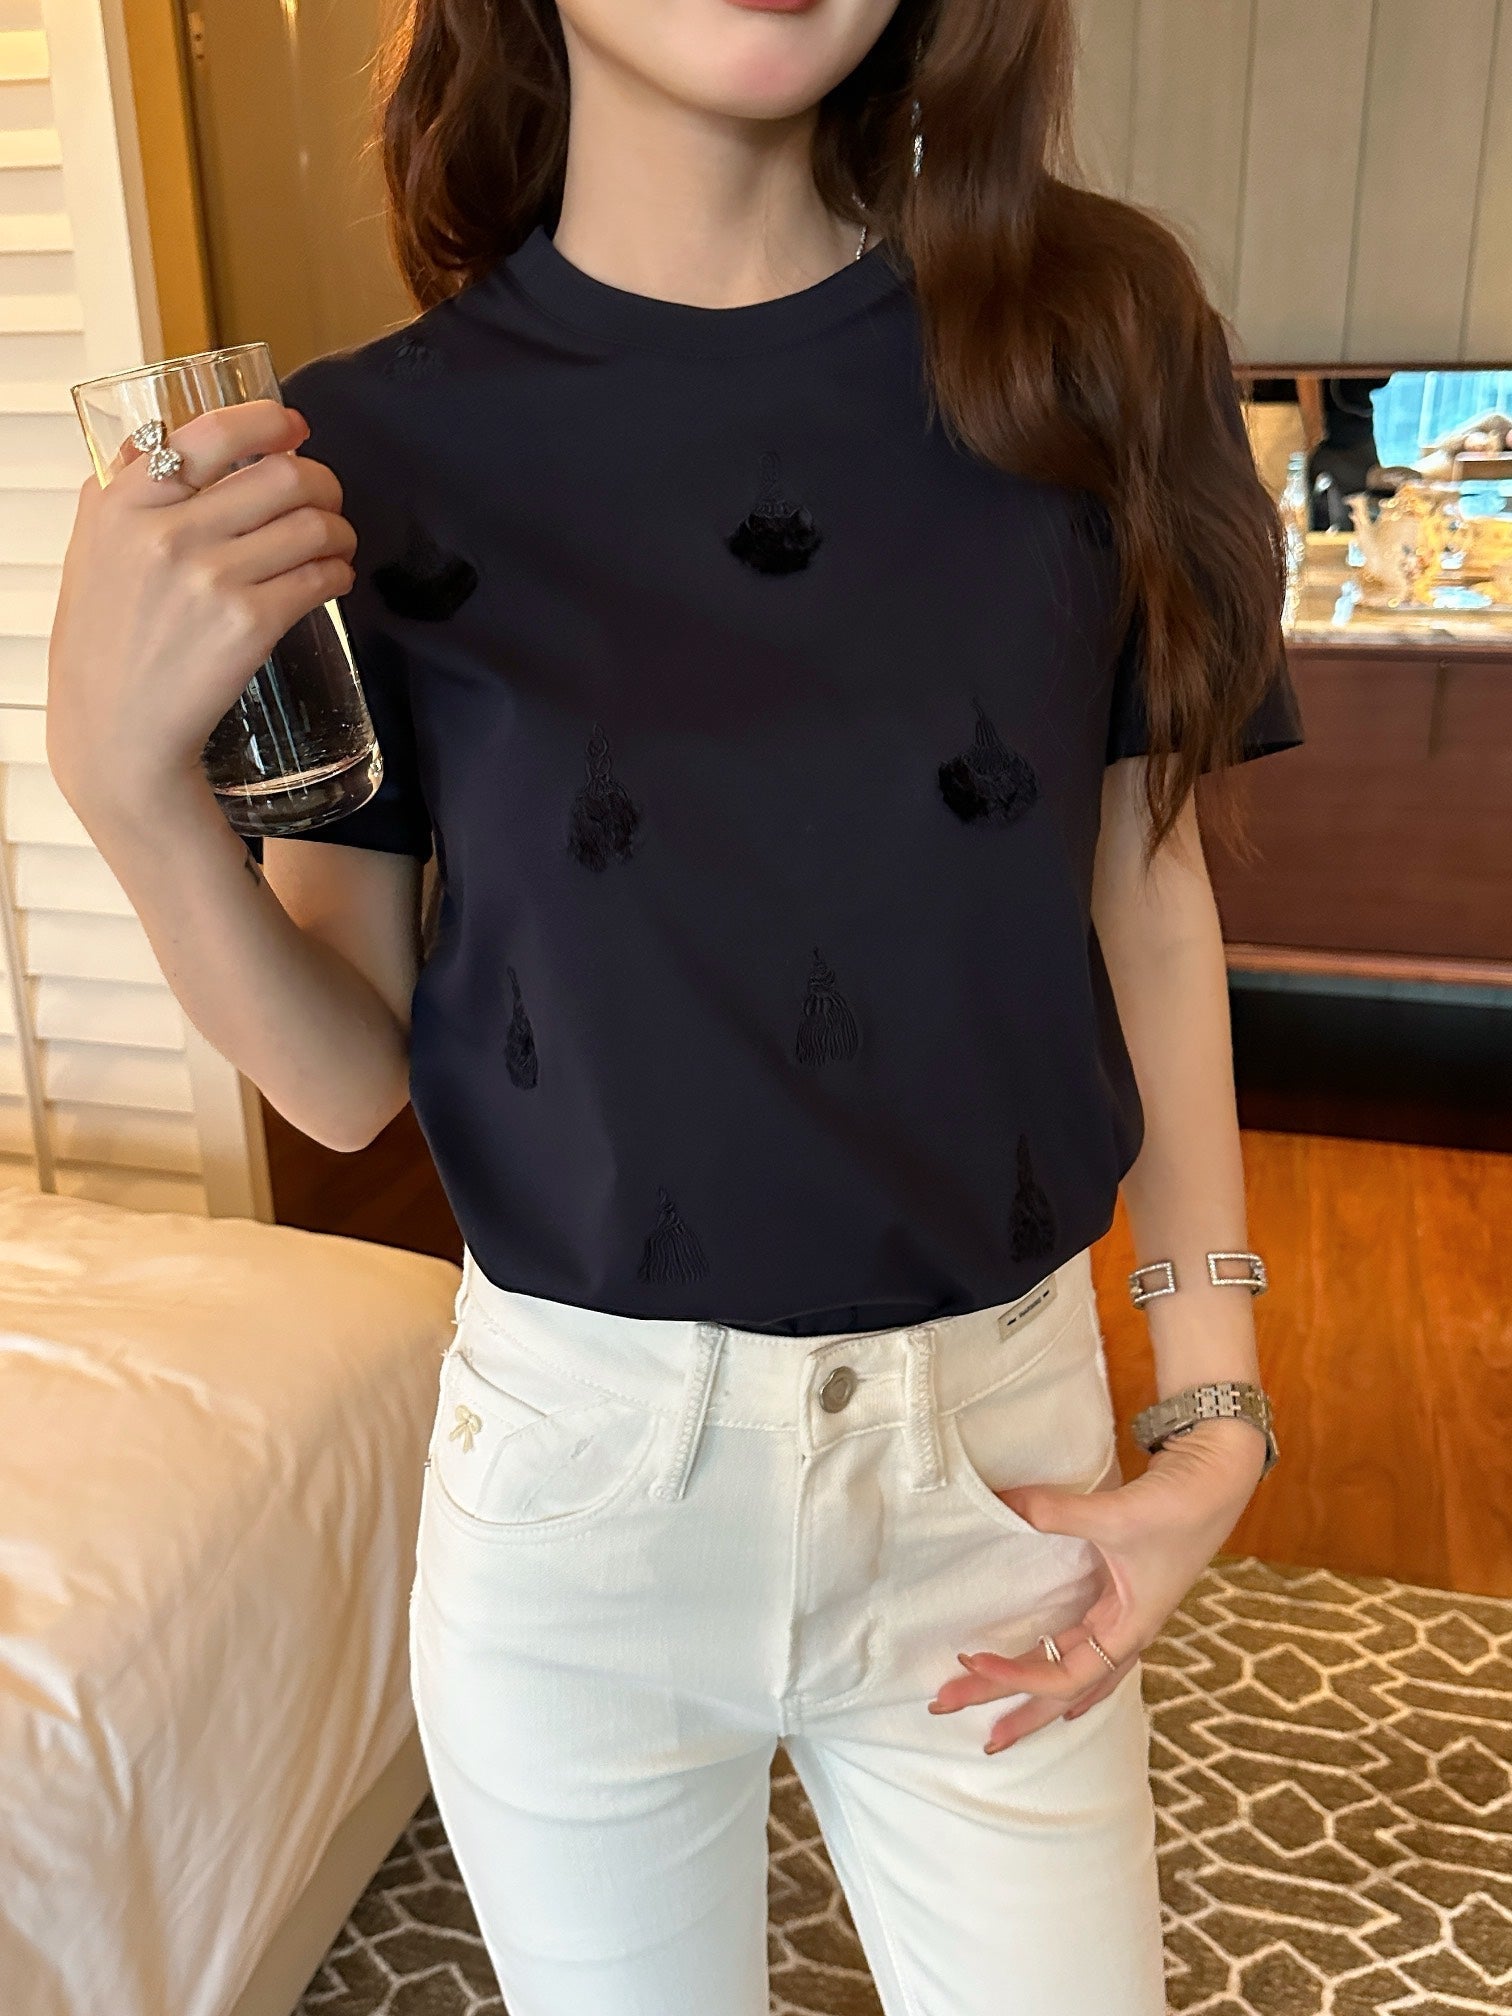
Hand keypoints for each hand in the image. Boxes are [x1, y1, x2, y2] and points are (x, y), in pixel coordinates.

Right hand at [47, 399, 355, 829]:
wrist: (116, 735)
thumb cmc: (106, 647)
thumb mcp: (94, 551)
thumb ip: (127, 494)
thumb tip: (173, 442)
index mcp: (125, 502)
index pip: (212, 432)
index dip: (269, 422)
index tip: (294, 428)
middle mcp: (167, 531)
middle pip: (282, 474)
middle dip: (322, 482)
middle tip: (327, 499)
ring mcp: (211, 577)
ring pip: (312, 524)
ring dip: (339, 530)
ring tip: (336, 544)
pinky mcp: (249, 623)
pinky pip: (321, 577)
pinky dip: (340, 573)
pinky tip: (334, 579)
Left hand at [927, 1417, 1266, 1752]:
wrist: (1219, 1477)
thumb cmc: (1180, 1506)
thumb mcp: (1117, 1515)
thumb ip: (1055, 1513)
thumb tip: (1000, 1504)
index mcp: (1130, 1630)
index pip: (1063, 1674)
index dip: (1016, 1675)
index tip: (970, 1661)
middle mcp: (1126, 1633)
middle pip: (1061, 1689)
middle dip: (1009, 1707)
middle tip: (948, 1712)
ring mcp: (1124, 1616)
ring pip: (1072, 1673)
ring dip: (1031, 1697)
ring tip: (995, 1725)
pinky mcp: (1119, 1592)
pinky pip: (1085, 1646)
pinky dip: (1063, 1670)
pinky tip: (1059, 1697)